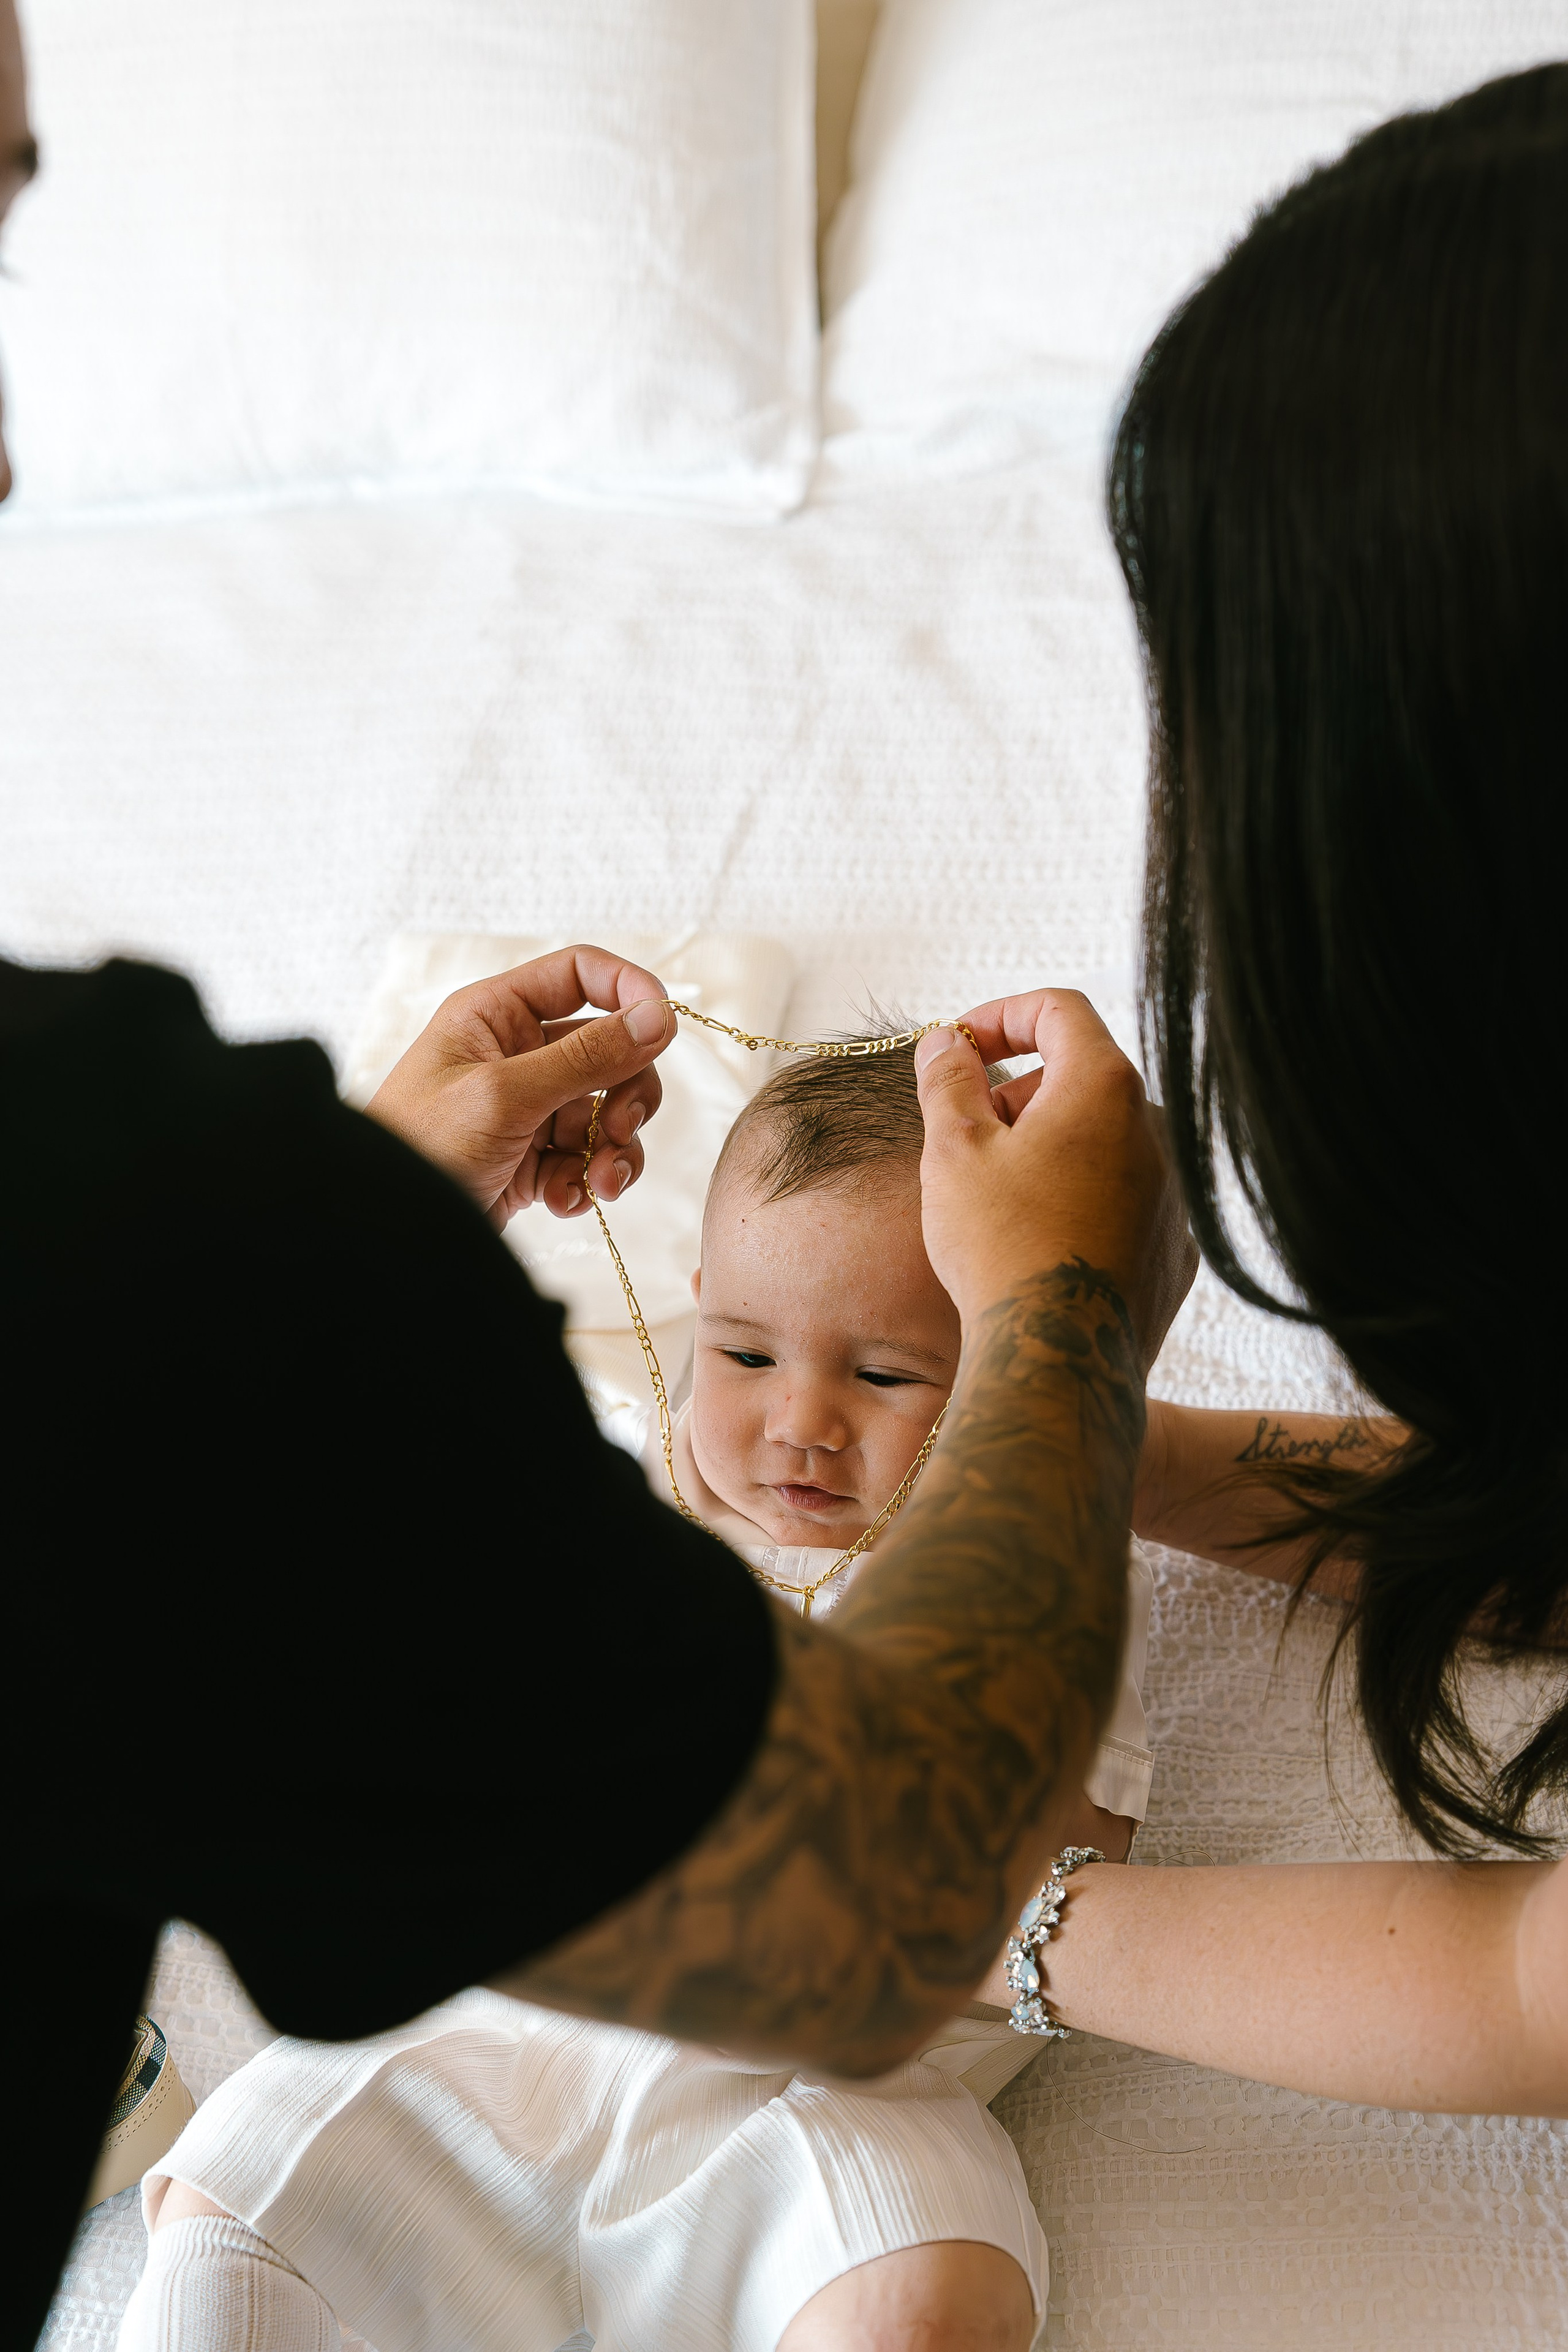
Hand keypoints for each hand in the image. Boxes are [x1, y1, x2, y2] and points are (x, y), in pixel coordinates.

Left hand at [365, 945, 673, 1228]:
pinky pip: (588, 1158)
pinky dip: (585, 1182)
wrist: (381, 1233)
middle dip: (626, 1092)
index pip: (582, 974)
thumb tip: (659, 1017)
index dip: (630, 991)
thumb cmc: (420, 1148)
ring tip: (598, 1184)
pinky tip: (560, 1201)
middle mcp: (515, 1054)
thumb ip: (587, 1056)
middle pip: (611, 1049)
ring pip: (607, 1110)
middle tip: (617, 1129)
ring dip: (614, 1148)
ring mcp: (527, 1108)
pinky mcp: (532, 1159)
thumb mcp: (505, 1095)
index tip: (664, 1028)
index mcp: (496, 1015)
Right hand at [914, 989, 1195, 1368]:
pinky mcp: (1175, 1244)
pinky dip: (1080, 1196)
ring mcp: (1173, 1190)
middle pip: (1081, 1076)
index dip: (1000, 1015)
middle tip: (966, 1134)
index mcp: (1105, 1086)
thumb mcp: (954, 1149)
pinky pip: (1124, 1196)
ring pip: (1103, 1139)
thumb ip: (948, 1080)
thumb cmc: (1002, 1246)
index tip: (958, 1048)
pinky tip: (1037, 1239)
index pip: (1058, 1010)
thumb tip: (945, 1043)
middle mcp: (1156, 1129)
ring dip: (1048, 1146)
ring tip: (996, 1195)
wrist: (1059, 1358)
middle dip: (1017, 1091)